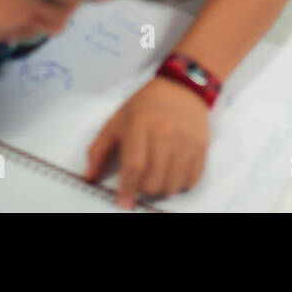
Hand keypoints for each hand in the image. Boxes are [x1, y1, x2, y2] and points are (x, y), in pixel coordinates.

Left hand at [85, 77, 209, 208]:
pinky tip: (173, 171)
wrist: (181, 88)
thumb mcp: (117, 121)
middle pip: (153, 181)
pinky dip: (180, 183)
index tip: (123, 202)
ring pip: (172, 186)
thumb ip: (99, 149)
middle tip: (141, 179)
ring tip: (157, 174)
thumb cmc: (145, 105)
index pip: (133, 166)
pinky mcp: (202, 146)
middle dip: (143, 188)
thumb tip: (89, 177)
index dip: (127, 189)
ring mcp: (186, 141)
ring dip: (161, 188)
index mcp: (140, 126)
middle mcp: (165, 134)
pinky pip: (191, 180)